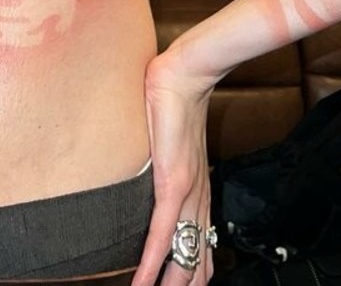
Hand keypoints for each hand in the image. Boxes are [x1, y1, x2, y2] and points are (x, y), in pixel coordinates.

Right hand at [132, 46, 217, 285]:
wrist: (185, 75)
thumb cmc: (174, 101)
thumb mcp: (171, 143)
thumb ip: (164, 160)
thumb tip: (149, 164)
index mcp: (198, 195)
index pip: (198, 251)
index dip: (190, 278)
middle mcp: (197, 202)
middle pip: (194, 264)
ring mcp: (187, 195)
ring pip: (182, 258)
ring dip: (167, 285)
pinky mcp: (173, 183)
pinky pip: (162, 235)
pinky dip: (151, 264)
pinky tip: (141, 282)